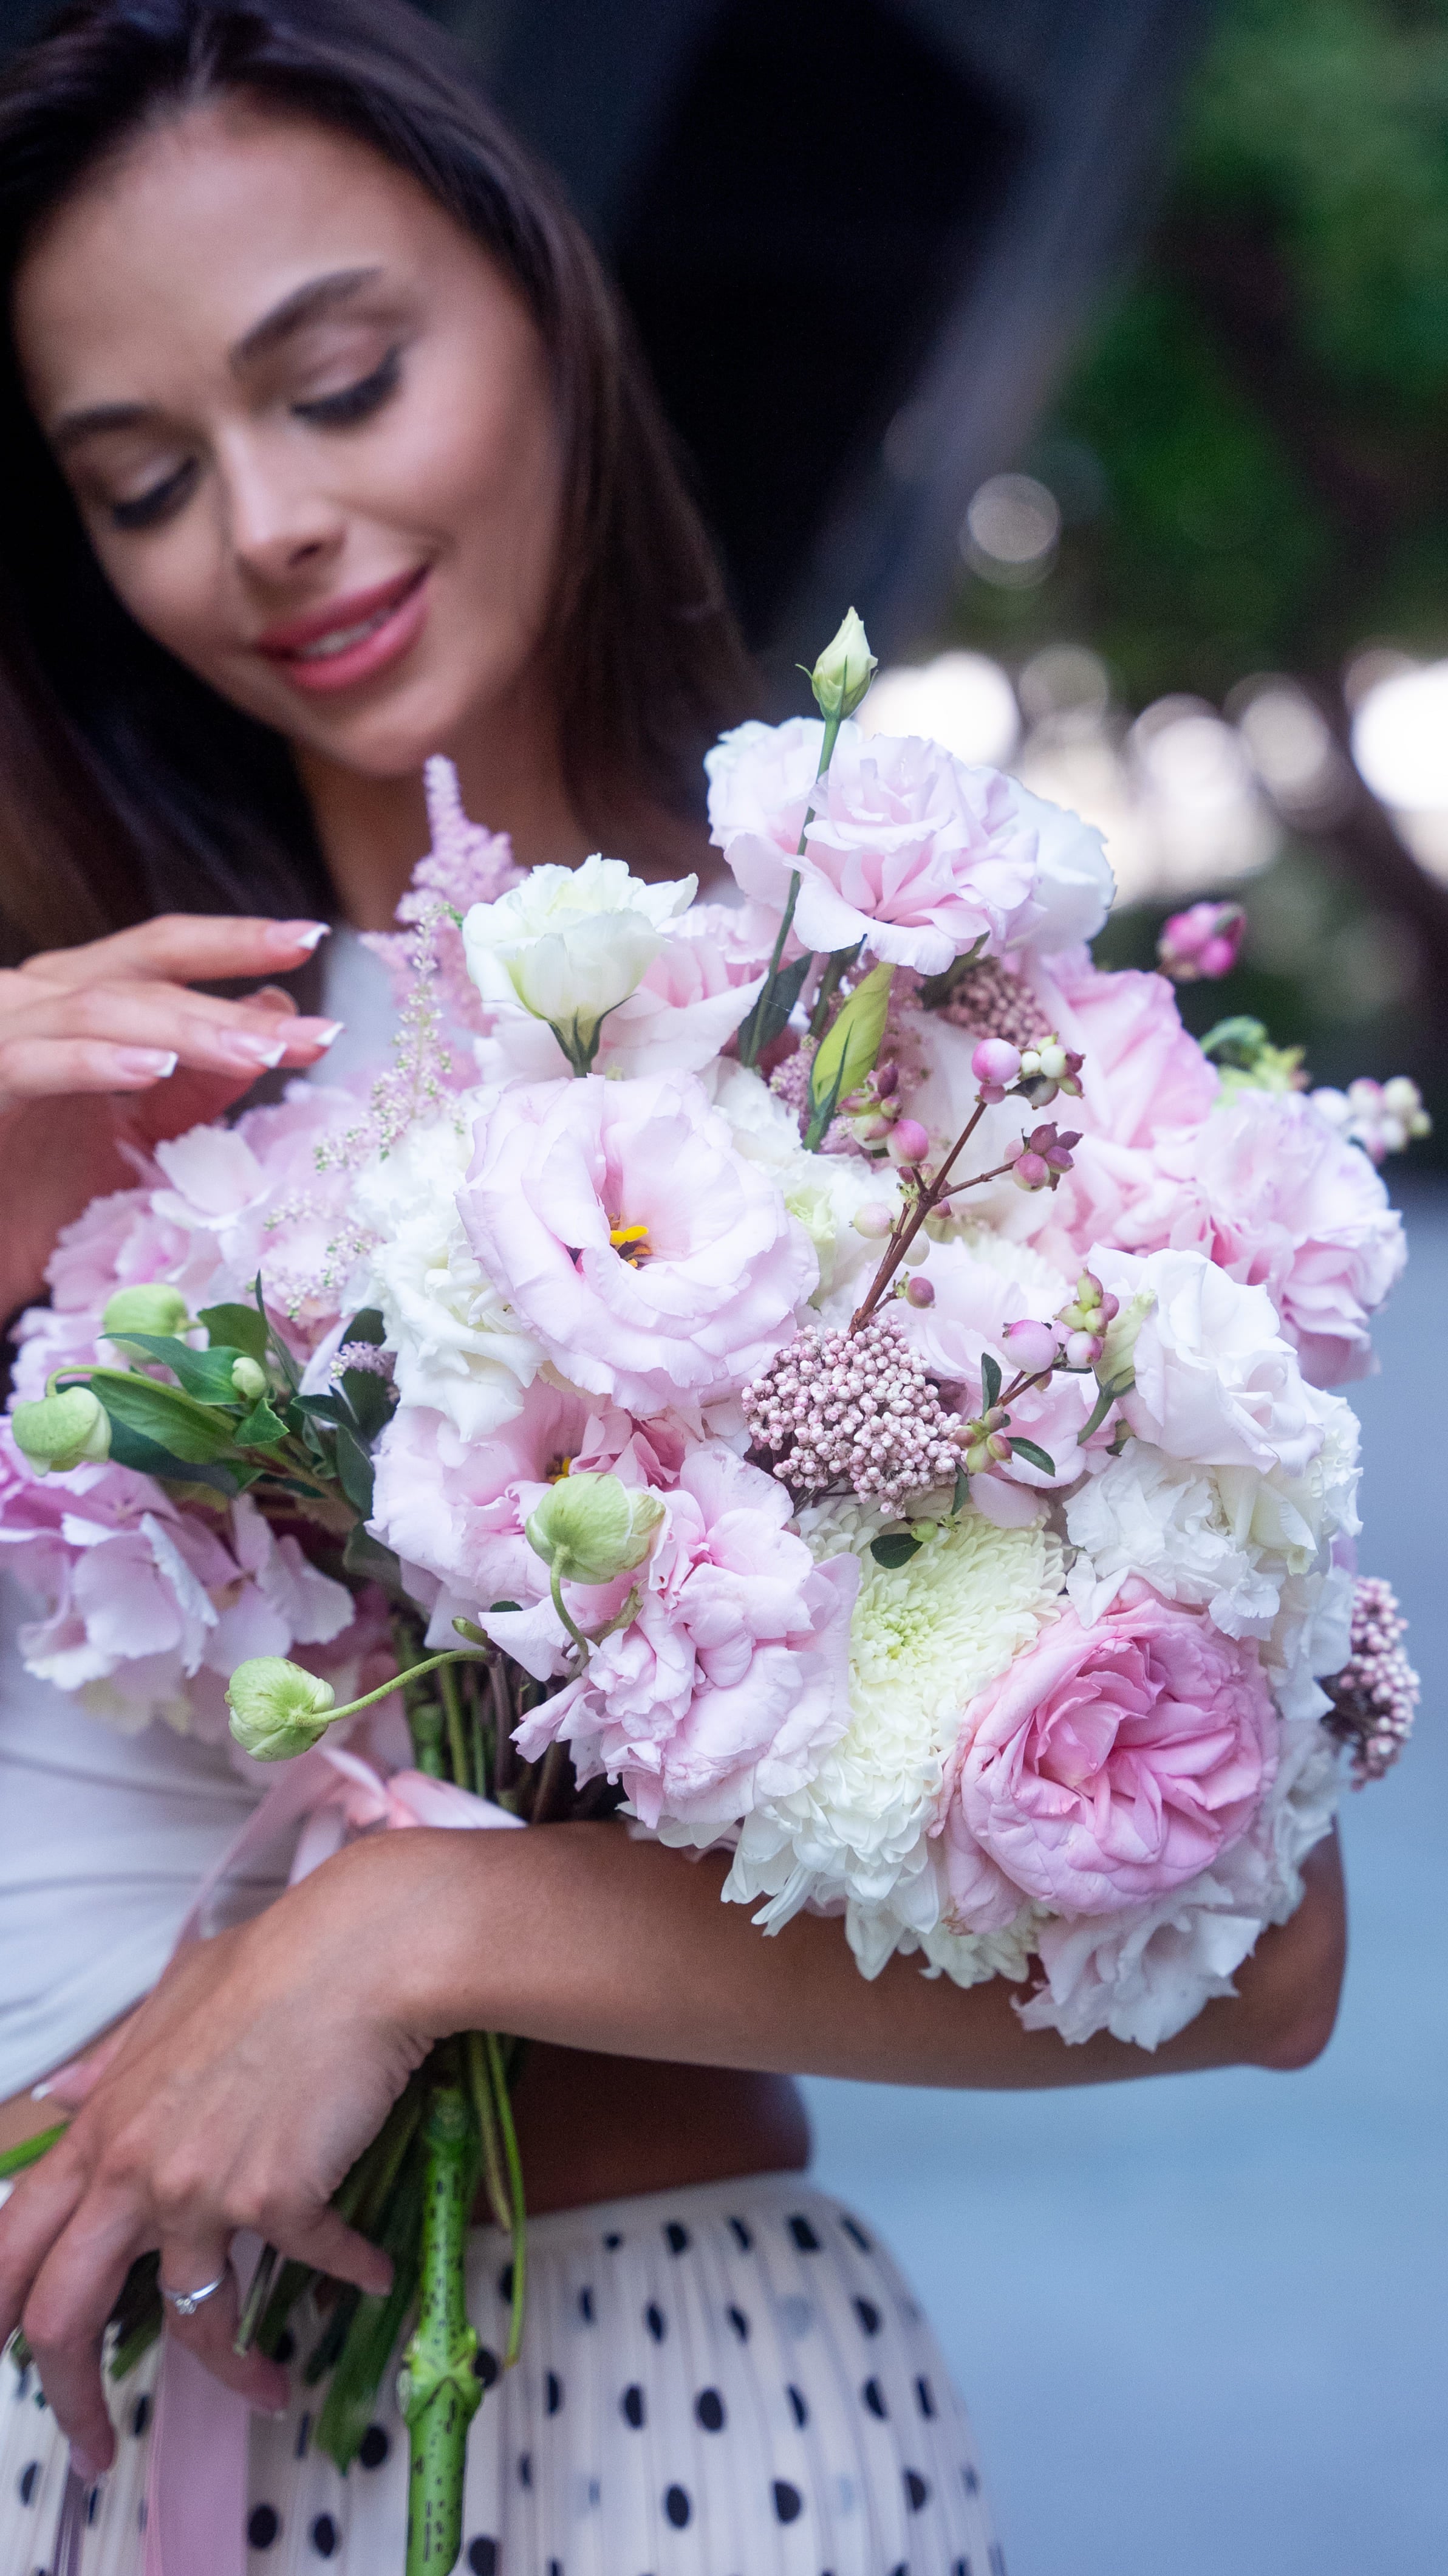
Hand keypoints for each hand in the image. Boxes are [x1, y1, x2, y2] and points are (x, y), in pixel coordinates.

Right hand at [0, 915, 342, 1319]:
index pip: (165, 954)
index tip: (311, 939)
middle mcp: (39, 1002)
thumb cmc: (39, 1197)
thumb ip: (201, 1081)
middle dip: (233, 1001)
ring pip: (100, 1008)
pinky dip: (95, 1062)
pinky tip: (153, 1068)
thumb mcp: (143, 1140)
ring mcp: (4, 1037)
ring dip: (186, 1029)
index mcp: (81, 1003)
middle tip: (315, 1030)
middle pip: (145, 971)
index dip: (236, 943)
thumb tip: (272, 1013)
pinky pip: (34, 1062)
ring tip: (257, 1052)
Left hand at [0, 1837, 428, 2478]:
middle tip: (96, 2444)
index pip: (14, 2243)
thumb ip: (114, 2059)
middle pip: (63, 2316)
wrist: (369, 1951)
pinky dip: (345, 2274)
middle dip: (73, 2401)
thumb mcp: (175, 1998)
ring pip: (191, 2318)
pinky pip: (310, 2264)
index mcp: (104, 2124)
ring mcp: (205, 2189)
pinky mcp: (280, 2200)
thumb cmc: (281, 1959)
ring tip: (270, 2386)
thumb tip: (60, 2091)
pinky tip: (370, 2271)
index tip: (5, 2363)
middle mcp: (138, 2168)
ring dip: (235, 2370)